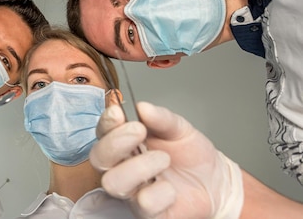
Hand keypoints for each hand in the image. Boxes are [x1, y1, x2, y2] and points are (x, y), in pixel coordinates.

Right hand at [90, 102, 243, 218]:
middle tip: (140, 131)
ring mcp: (132, 190)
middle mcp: (122, 166)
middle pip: (98, 158)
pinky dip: (160, 193)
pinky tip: (171, 188)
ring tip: (163, 159)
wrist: (215, 181)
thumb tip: (142, 107)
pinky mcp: (146, 212)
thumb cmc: (190, 154)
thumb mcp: (180, 128)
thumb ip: (161, 117)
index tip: (119, 113)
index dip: (106, 122)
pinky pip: (142, 205)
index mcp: (125, 141)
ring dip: (138, 168)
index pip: (103, 131)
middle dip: (115, 143)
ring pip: (113, 183)